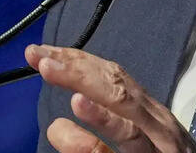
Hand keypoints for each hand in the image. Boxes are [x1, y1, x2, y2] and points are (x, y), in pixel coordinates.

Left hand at [26, 44, 195, 152]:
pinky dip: (101, 124)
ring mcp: (155, 145)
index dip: (79, 62)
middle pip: (116, 86)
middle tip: (38, 54)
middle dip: (76, 66)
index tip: (45, 52)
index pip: (114, 79)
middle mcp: (156, 124)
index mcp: (150, 116)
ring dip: (84, 85)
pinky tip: (78, 109)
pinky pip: (122, 146)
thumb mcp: (138, 146)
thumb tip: (60, 124)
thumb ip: (103, 136)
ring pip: (123, 110)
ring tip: (52, 70)